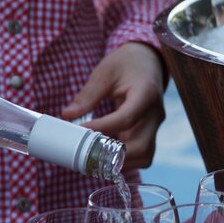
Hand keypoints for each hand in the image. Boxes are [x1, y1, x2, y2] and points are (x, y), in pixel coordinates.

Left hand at [61, 43, 166, 168]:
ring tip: (97, 153)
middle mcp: (155, 114)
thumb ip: (88, 95)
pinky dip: (127, 159)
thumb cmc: (126, 64)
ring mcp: (156, 126)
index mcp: (146, 94)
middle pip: (141, 146)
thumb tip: (68, 115)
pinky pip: (143, 154)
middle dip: (113, 154)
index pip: (126, 119)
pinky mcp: (152, 133)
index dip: (103, 129)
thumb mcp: (105, 72)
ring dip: (121, 160)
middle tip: (88, 150)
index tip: (81, 131)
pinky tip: (108, 152)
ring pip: (145, 155)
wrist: (147, 62)